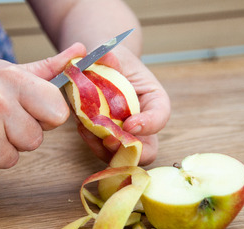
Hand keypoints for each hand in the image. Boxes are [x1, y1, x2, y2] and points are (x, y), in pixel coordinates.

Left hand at [76, 46, 170, 165]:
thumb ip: (110, 58)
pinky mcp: (109, 141)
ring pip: (123, 157)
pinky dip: (92, 143)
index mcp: (154, 100)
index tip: (130, 123)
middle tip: (110, 140)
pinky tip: (82, 127)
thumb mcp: (114, 55)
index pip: (161, 116)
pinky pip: (104, 152)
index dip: (149, 124)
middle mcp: (144, 125)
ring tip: (87, 128)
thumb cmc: (113, 62)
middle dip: (129, 150)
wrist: (99, 68)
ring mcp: (126, 137)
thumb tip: (105, 57)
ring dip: (104, 148)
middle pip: (148, 151)